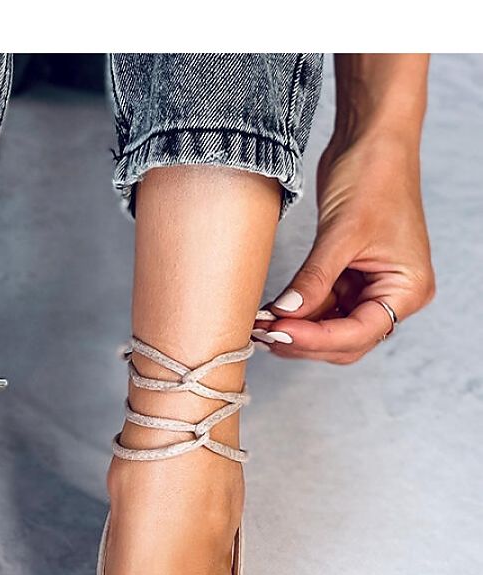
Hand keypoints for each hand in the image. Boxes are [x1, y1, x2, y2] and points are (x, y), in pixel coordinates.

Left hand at [252, 131, 434, 363]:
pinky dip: (296, 312)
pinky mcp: (349, 278)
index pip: (359, 332)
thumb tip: (284, 315)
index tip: (278, 331)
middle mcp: (395, 294)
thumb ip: (314, 279)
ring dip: (295, 330)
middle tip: (264, 334)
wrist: (371, 137)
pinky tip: (270, 312)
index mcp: (408, 288)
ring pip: (329, 330)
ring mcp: (371, 288)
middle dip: (304, 340)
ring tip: (260, 324)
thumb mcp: (342, 232)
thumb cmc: (374, 174)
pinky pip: (321, 308)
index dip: (317, 338)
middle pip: (345, 342)